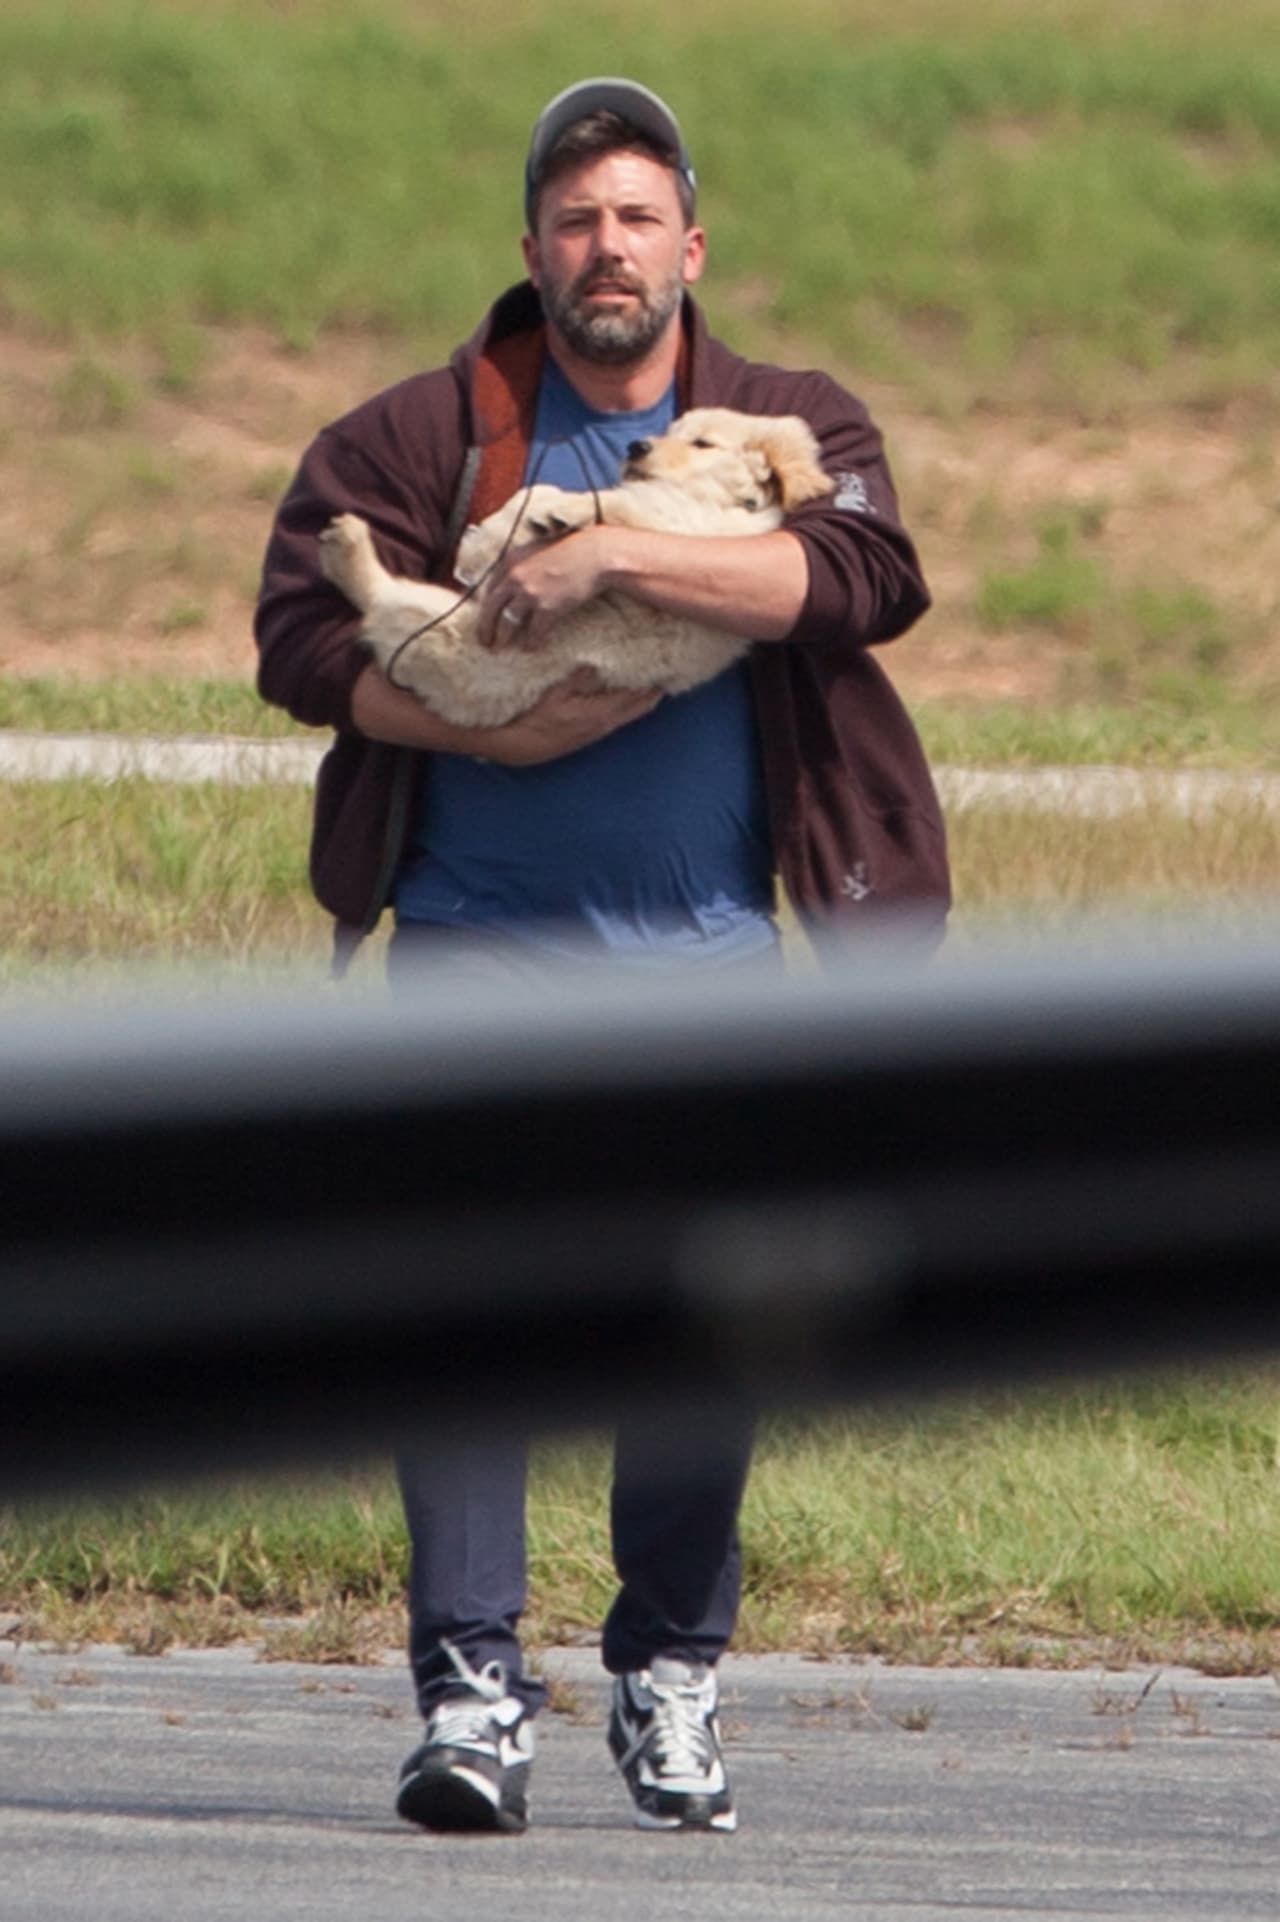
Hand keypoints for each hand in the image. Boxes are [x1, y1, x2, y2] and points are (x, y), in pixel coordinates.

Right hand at [470, 668, 660, 765]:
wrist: (517, 747)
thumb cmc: (532, 719)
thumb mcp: (553, 693)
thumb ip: (577, 677)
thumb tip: (597, 662)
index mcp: (599, 713)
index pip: (635, 698)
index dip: (653, 685)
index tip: (666, 670)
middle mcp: (604, 725)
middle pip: (638, 708)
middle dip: (653, 693)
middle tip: (668, 675)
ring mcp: (597, 732)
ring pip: (628, 715)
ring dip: (640, 700)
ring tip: (651, 683)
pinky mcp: (588, 735)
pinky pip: (616, 719)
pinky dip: (626, 707)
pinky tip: (623, 698)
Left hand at [476, 526, 609, 652]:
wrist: (595, 555)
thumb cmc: (570, 551)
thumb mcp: (537, 550)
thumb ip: (521, 564)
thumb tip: (512, 582)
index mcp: (510, 561)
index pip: (488, 589)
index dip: (484, 608)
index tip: (483, 621)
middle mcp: (515, 577)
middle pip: (490, 608)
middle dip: (484, 629)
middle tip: (484, 643)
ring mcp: (530, 593)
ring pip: (507, 623)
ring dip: (502, 639)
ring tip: (501, 649)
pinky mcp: (548, 608)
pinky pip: (533, 632)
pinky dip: (531, 643)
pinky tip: (530, 649)